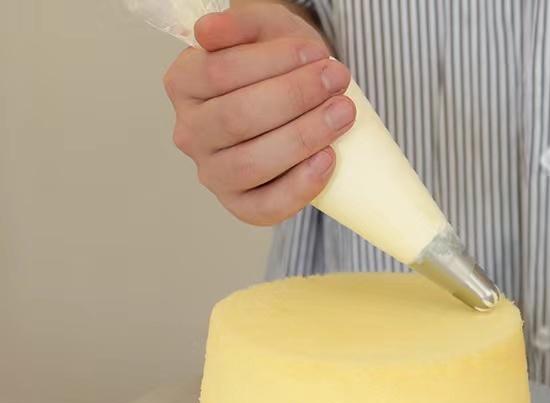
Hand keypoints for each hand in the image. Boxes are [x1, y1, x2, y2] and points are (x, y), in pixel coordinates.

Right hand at [163, 4, 354, 224]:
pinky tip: (328, 158)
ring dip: (303, 137)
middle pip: (237, 118)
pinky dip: (300, 185)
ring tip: (342, 114)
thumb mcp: (264, 31)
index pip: (220, 72)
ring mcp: (213, 174)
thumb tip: (207, 32)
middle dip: (294, 98)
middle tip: (337, 81)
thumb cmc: (276, 66)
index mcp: (184, 84)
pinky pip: (267, 207)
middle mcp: (190, 133)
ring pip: (251, 163)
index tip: (317, 54)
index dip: (273, 62)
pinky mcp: (241, 206)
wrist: (295, 102)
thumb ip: (240, 25)